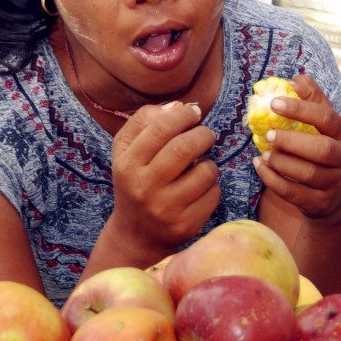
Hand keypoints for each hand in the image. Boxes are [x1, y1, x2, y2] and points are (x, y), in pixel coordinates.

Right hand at [110, 102, 219, 255]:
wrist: (136, 234)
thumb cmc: (136, 180)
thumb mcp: (126, 151)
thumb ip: (145, 122)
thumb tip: (178, 106)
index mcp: (128, 164)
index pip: (160, 128)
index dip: (183, 115)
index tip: (194, 113)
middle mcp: (144, 187)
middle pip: (184, 148)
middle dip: (203, 135)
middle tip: (206, 135)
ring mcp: (166, 208)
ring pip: (205, 172)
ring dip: (209, 163)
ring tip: (201, 165)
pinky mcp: (186, 224)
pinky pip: (214, 194)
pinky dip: (213, 186)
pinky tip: (200, 189)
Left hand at [254, 73, 340, 223]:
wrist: (330, 196)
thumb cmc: (318, 149)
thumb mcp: (319, 124)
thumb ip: (309, 99)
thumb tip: (293, 80)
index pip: (327, 118)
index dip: (301, 110)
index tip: (274, 103)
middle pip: (323, 150)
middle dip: (293, 141)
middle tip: (268, 134)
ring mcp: (332, 182)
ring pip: (308, 174)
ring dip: (282, 162)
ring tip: (264, 153)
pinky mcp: (320, 202)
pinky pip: (295, 193)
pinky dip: (273, 180)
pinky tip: (260, 166)